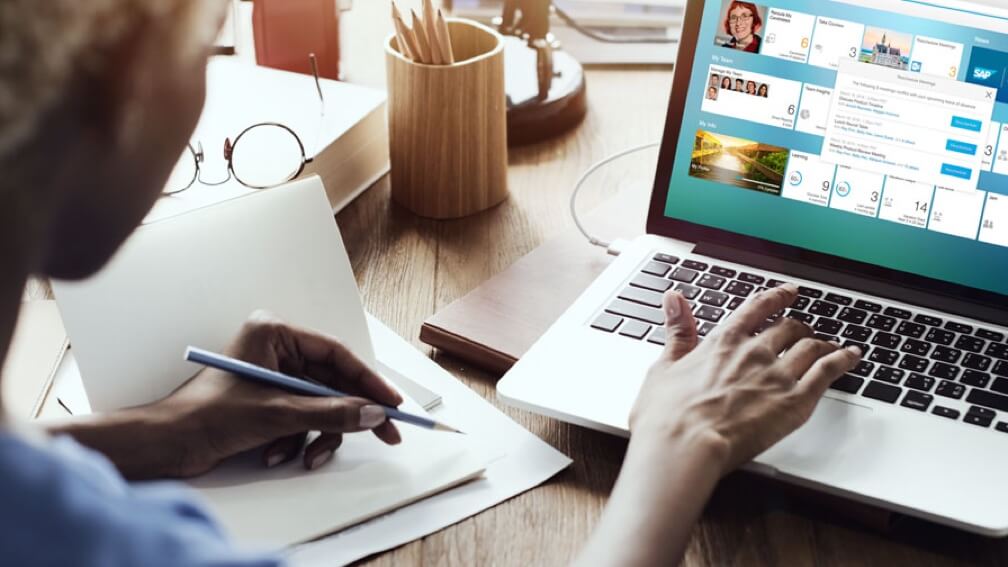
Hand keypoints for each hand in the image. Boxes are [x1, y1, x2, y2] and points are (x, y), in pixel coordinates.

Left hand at [151, 312, 402, 476]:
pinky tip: (276, 454)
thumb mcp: (278, 414)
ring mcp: (272, 377)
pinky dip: (296, 440)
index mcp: (274, 334)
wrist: (166, 445)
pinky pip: (302, 419)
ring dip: (316, 434)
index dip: (368, 380)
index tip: (391, 402)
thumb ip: (331, 412)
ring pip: (320, 405)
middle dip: (349, 414)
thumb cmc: (206, 416)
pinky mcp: (267, 402)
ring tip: (307, 456)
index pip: (336, 354)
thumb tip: (372, 414)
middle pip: (332, 382)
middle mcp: (275, 351)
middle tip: (385, 433)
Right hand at [629, 284, 861, 475]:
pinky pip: (828, 371)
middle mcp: (755, 351)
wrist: (685, 445)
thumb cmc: (668, 415)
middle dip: (799, 326)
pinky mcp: (795, 401)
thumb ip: (677, 330)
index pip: (757, 308)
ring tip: (830, 345)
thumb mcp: (664, 365)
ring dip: (823, 343)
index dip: (776, 297)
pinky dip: (844, 360)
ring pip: (812, 346)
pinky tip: (852, 357)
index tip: (788, 293)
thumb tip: (674, 299)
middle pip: (788, 327)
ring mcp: (778, 374)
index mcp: (724, 341)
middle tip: (804, 330)